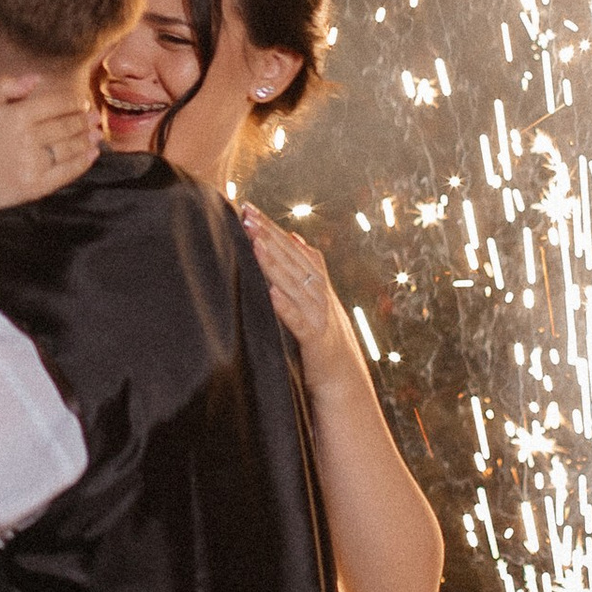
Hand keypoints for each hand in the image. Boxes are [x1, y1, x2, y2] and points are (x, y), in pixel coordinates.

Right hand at [0, 73, 97, 234]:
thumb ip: (5, 85)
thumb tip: (36, 79)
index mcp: (16, 115)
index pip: (56, 103)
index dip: (73, 101)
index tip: (82, 101)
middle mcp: (28, 139)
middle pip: (66, 124)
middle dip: (84, 119)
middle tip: (95, 116)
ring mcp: (32, 165)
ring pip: (70, 147)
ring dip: (87, 138)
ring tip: (96, 132)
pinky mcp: (34, 187)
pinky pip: (66, 173)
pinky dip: (83, 162)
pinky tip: (91, 154)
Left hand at [239, 204, 352, 383]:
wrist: (345, 382)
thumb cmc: (324, 340)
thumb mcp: (316, 300)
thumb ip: (307, 270)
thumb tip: (295, 237)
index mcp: (318, 284)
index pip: (293, 249)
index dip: (272, 229)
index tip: (249, 209)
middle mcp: (321, 295)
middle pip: (293, 260)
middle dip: (269, 237)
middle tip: (247, 216)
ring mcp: (320, 317)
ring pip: (295, 285)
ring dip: (275, 264)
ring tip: (256, 244)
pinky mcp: (316, 341)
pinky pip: (299, 321)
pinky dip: (286, 307)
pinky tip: (271, 292)